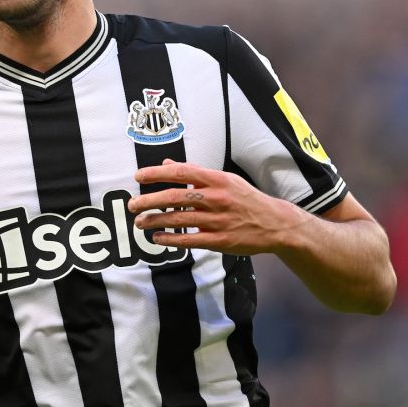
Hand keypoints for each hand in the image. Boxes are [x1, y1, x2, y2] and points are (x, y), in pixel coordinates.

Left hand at [128, 159, 301, 256]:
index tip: (138, 177)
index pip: (181, 172)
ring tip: (139, 222)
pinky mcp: (220, 241)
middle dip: (150, 200)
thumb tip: (167, 165)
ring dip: (155, 221)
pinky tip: (157, 237)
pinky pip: (189, 240)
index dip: (157, 173)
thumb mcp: (225, 180)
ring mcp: (218, 221)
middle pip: (176, 197)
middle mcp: (216, 198)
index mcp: (217, 179)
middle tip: (132, 205)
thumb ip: (195, 173)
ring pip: (179, 220)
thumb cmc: (245, 199)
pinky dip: (171, 239)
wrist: (275, 224)